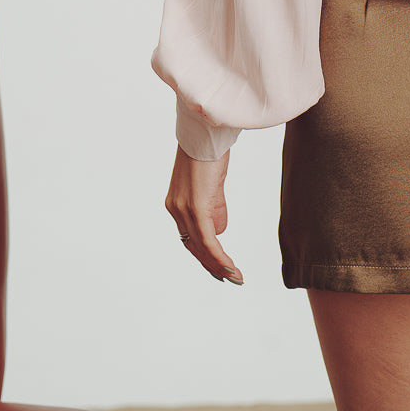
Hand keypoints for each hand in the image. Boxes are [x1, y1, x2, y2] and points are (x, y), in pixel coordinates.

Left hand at [164, 144, 243, 284]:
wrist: (206, 132)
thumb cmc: (211, 152)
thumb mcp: (212, 184)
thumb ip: (214, 206)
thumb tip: (219, 229)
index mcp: (176, 204)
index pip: (189, 238)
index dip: (204, 255)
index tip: (219, 268)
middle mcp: (175, 209)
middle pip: (193, 246)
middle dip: (212, 265)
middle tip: (230, 278)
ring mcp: (183, 208)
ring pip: (200, 246)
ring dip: (218, 264)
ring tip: (234, 276)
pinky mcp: (196, 206)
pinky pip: (207, 238)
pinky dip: (218, 255)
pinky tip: (229, 266)